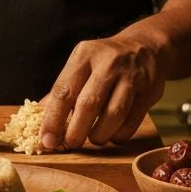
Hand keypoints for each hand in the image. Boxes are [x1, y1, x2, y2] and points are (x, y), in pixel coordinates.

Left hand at [38, 30, 167, 149]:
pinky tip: (112, 135)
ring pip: (113, 115)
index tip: (46, 140)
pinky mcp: (149, 90)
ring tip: (92, 139)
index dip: (53, 119)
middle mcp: (108, 63)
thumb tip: (41, 121)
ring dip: (99, 135)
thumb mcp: (81, 64)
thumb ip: (63, 91)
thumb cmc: (105, 61)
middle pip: (88, 104)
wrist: (145, 47)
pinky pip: (132, 121)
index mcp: (84, 55)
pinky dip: (118, 135)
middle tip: (70, 144)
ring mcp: (131, 76)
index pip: (64, 91)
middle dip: (76, 131)